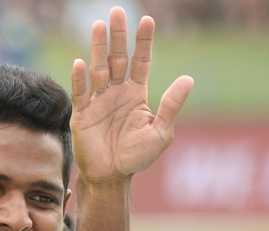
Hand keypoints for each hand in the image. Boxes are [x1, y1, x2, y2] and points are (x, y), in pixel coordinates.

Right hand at [71, 7, 193, 181]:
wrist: (112, 177)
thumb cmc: (136, 156)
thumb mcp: (161, 132)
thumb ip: (171, 106)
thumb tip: (188, 79)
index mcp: (136, 93)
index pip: (140, 61)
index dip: (143, 42)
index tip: (147, 20)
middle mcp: (116, 92)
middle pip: (117, 57)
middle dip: (117, 35)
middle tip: (116, 11)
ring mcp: (98, 101)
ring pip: (98, 69)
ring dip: (97, 47)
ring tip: (98, 25)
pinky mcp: (82, 114)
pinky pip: (81, 93)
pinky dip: (80, 79)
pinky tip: (80, 62)